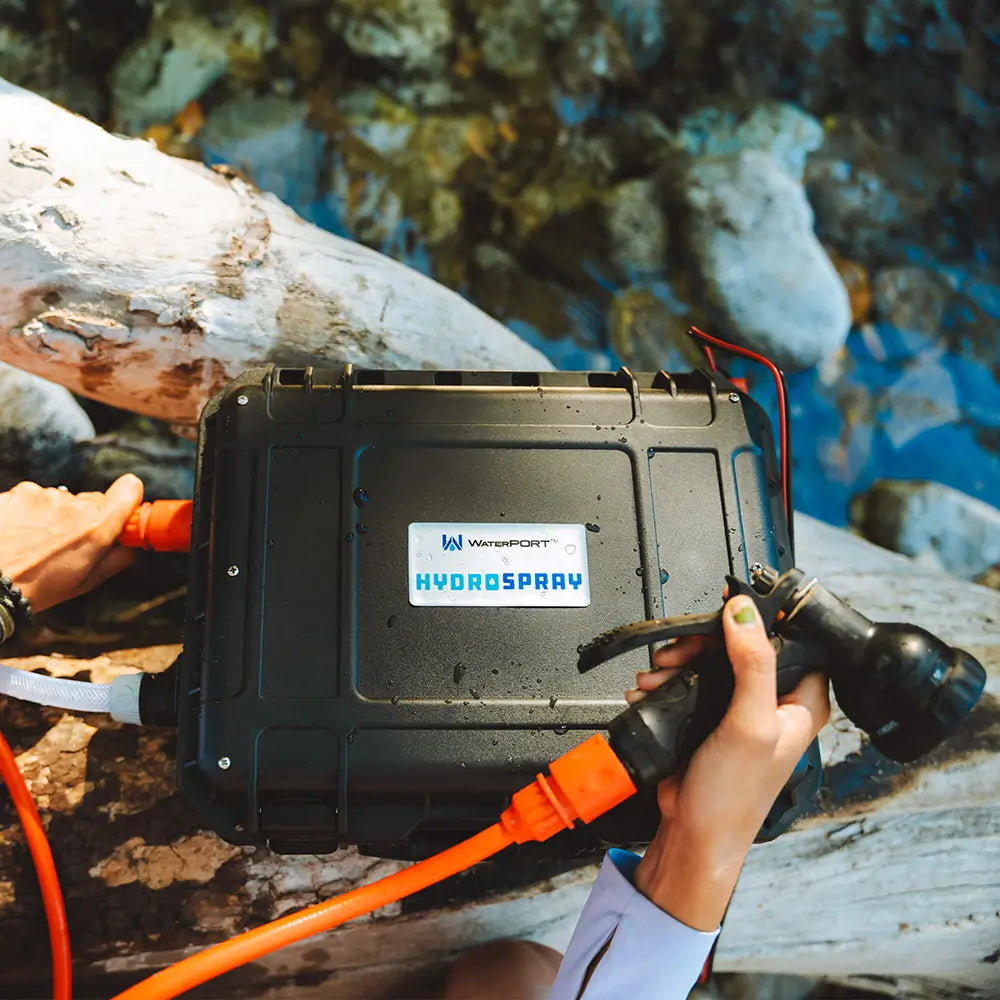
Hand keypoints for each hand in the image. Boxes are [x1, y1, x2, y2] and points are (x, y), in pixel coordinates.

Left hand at [0, 476, 143, 612]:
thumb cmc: (37, 587)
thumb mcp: (86, 582)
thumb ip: (117, 558)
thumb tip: (131, 544)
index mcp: (96, 527)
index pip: (129, 488)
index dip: (127, 499)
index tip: (120, 515)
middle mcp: (73, 505)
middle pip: (93, 500)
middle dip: (87, 517)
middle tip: (68, 542)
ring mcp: (44, 496)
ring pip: (62, 500)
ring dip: (55, 515)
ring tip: (36, 541)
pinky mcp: (19, 493)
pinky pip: (35, 498)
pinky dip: (30, 512)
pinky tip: (20, 533)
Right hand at [628, 594, 829, 930]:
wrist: (693, 835)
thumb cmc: (733, 798)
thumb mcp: (749, 724)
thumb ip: (753, 663)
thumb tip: (743, 612)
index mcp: (802, 701)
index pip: (792, 638)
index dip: (762, 619)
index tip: (729, 608)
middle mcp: (774, 700)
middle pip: (742, 643)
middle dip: (703, 643)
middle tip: (680, 651)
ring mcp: (740, 708)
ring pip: (711, 659)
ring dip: (678, 661)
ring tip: (658, 674)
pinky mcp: (710, 716)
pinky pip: (690, 679)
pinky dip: (667, 679)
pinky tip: (652, 688)